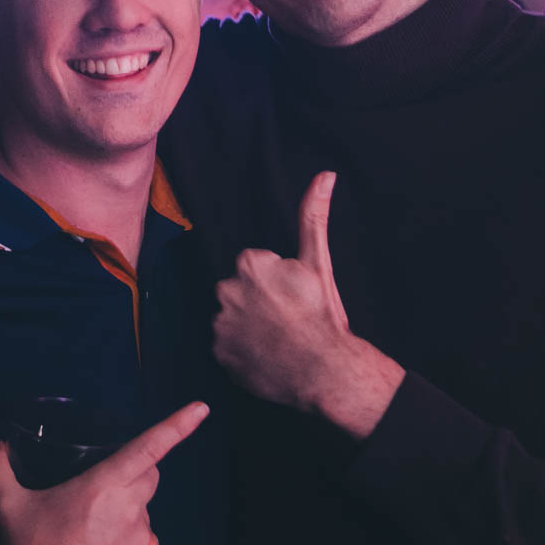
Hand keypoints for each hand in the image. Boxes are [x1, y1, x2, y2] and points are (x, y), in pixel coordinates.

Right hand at [0, 401, 209, 544]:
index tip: (201, 409)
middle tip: (100, 485)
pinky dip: (125, 536)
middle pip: (150, 475)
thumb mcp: (6, 504)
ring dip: (126, 507)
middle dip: (136, 470)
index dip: (177, 425)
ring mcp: (137, 539)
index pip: (149, 447)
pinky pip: (141, 538)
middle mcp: (127, 509)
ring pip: (143, 508)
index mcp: (102, 486)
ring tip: (88, 528)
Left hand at [213, 172, 404, 436]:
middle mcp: (227, 290)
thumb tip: (325, 176)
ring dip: (248, 326)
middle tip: (287, 320)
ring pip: (233, 318)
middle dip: (258, 302)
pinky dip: (242, 351)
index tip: (294, 298)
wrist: (323, 369)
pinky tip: (266, 355)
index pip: (256, 267)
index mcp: (250, 264)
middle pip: (241, 290)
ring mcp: (221, 324)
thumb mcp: (319, 261)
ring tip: (278, 340)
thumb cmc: (322, 315)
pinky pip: (228, 347)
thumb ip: (313, 216)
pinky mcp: (219, 354)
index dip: (278, 283)